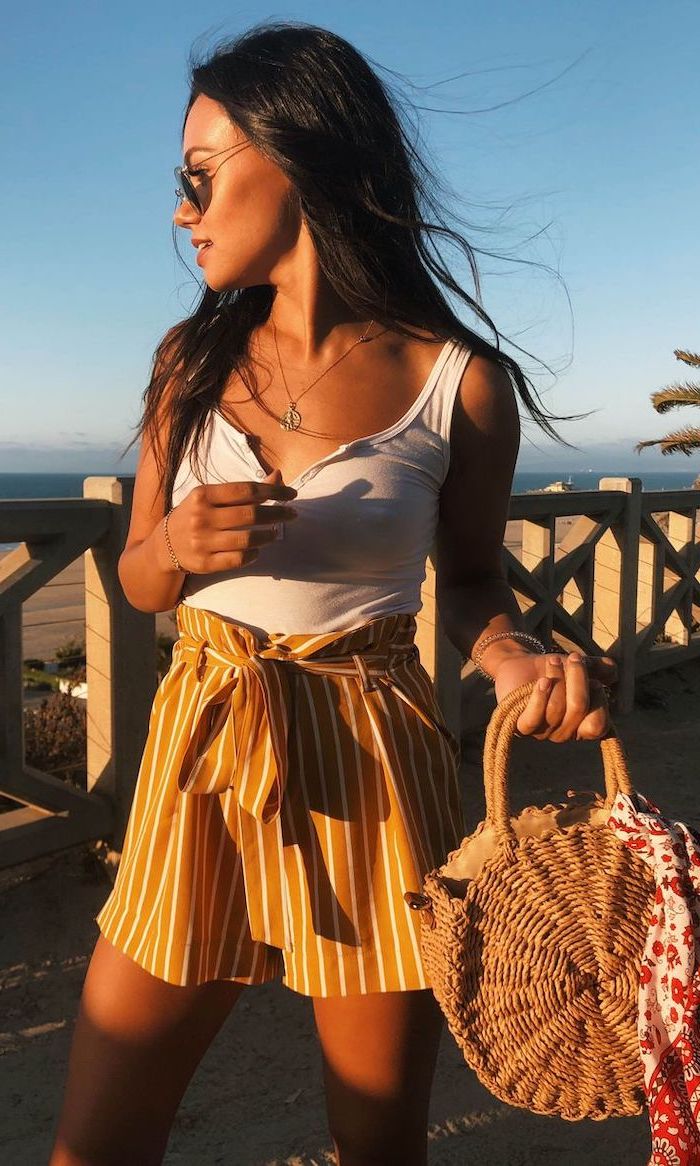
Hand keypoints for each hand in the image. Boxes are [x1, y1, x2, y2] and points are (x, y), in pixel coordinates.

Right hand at [163, 469, 297, 574]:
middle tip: (292, 514)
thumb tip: (279, 476)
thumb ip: (244, 489)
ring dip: (268, 535)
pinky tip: (258, 549)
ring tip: (275, 532)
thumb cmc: (194, 515)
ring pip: (247, 539)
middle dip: (278, 513)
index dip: (273, 491)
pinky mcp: (205, 563)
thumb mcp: (211, 496)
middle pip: (251, 514)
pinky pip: (238, 560)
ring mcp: (202, 542)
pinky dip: (252, 554)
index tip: (291, 494)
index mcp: (202, 495)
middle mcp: (201, 517)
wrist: (164, 546)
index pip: (246, 490)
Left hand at [493, 651, 617, 741]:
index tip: (594, 680)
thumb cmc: (553, 670)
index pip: (598, 726)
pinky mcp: (522, 727)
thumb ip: (598, 669)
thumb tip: (612, 670)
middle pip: (578, 709)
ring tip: (553, 661)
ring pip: (556, 708)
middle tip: (573, 657)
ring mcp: (543, 732)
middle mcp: (565, 734)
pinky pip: (534, 717)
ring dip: (557, 678)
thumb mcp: (579, 667)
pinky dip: (540, 696)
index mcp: (582, 726)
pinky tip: (543, 681)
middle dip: (577, 678)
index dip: (599, 701)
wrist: (521, 664)